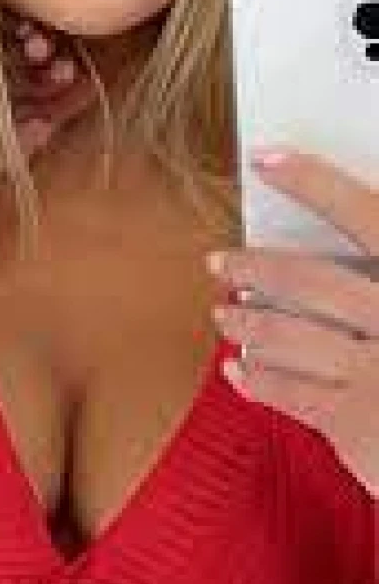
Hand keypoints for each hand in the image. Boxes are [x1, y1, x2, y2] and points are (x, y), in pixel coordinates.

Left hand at [208, 149, 378, 497]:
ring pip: (286, 334)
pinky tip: (240, 370)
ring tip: (225, 315)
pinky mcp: (357, 426)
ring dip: (245, 322)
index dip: (312, 182)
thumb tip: (358, 227)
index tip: (266, 158)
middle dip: (254, 266)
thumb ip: (378, 260)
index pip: (367, 214)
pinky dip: (257, 379)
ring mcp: (377, 374)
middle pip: (309, 278)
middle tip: (221, 262)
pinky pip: (289, 393)